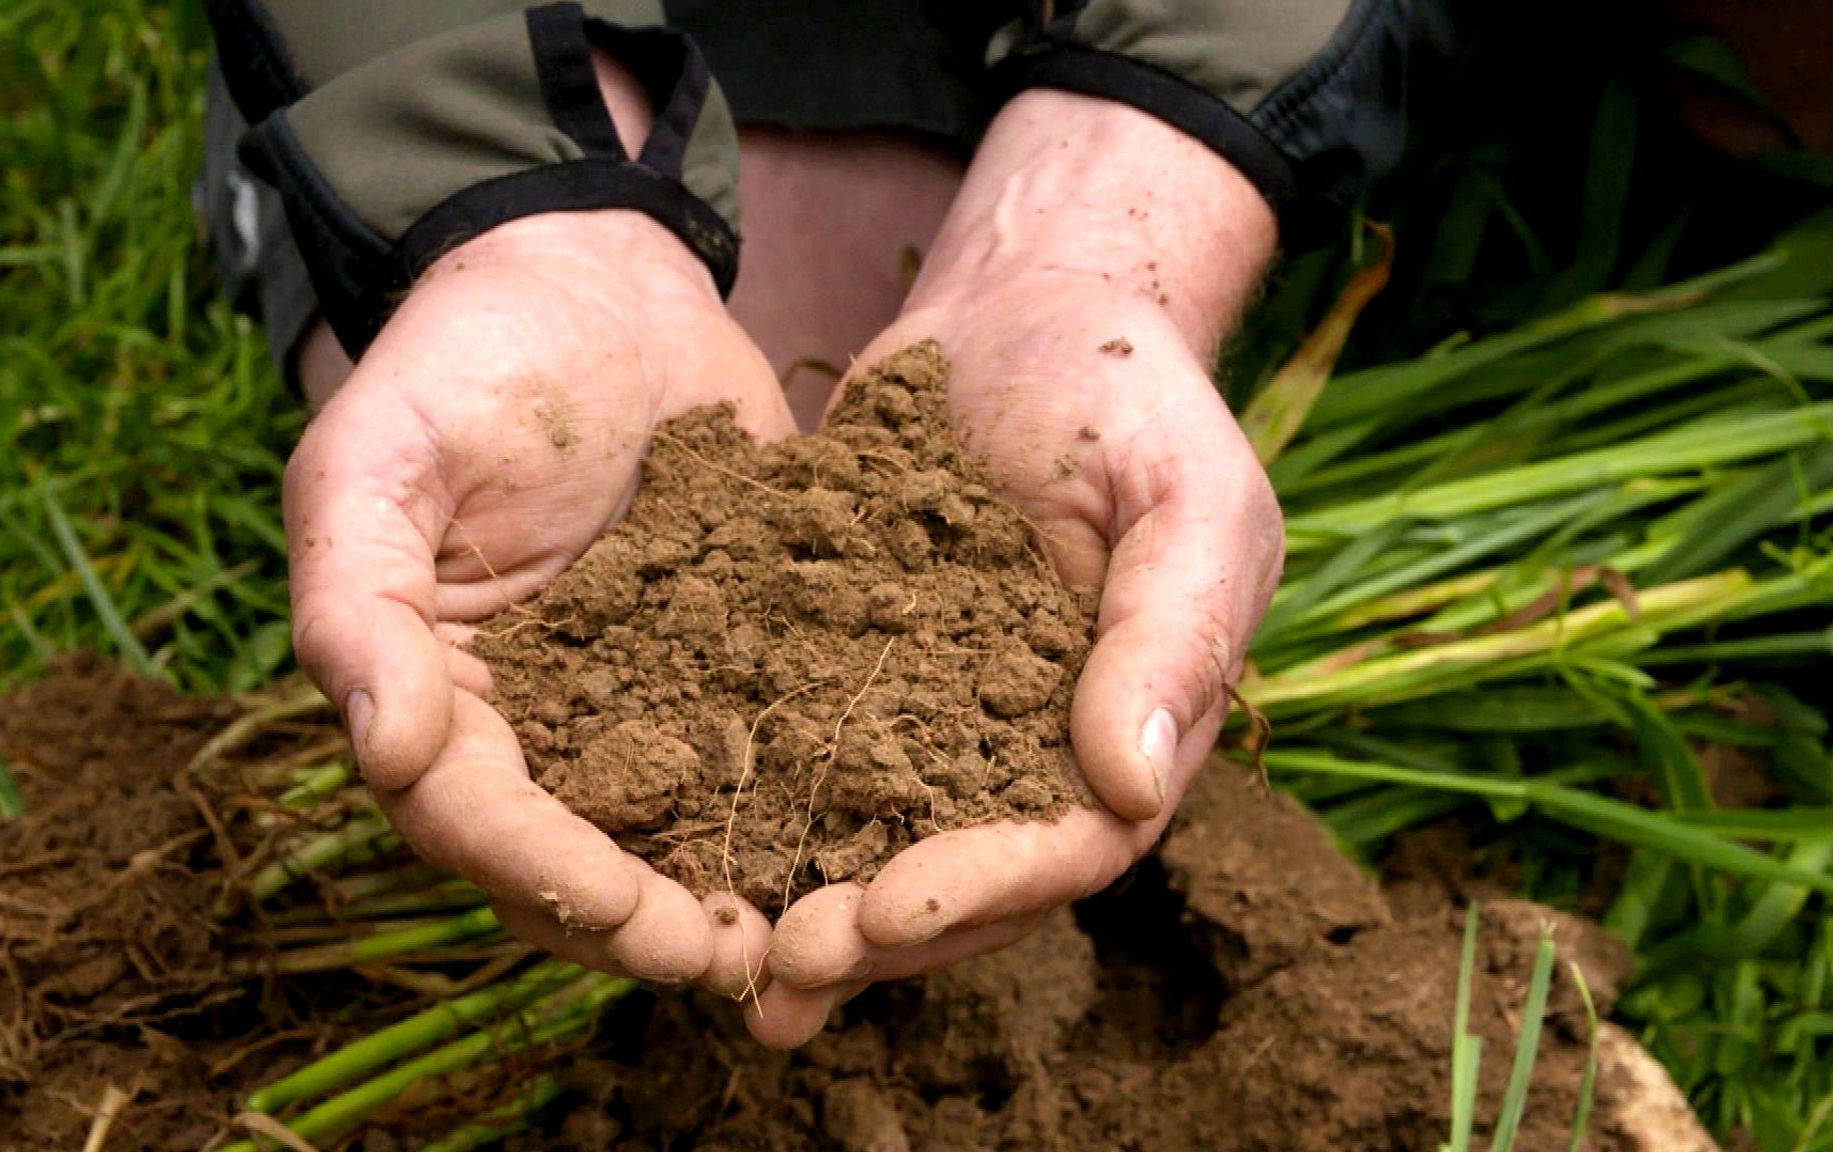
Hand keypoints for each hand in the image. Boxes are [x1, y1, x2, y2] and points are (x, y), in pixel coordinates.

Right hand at [284, 210, 793, 986]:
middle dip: (646, 921)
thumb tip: (380, 752)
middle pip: (570, 860)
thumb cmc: (462, 356)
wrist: (593, 277)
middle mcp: (524, 722)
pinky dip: (797, 808)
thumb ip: (356, 606)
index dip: (551, 876)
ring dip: (725, 892)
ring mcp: (627, 700)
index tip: (639, 916)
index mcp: (429, 692)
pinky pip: (752, 752)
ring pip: (665, 832)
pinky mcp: (721, 663)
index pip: (474, 820)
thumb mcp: (376, 460)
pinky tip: (868, 842)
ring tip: (808, 937)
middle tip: (740, 957)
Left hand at [744, 91, 1285, 1045]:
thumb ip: (1170, 632)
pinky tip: (673, 850)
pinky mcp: (854, 671)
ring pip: (875, 838)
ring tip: (721, 960)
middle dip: (876, 930)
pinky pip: (804, 752)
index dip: (984, 889)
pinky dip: (749, 807)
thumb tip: (1128, 786)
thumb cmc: (1131, 394)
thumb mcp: (1186, 495)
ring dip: (805, 904)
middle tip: (782, 965)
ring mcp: (939, 716)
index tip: (889, 909)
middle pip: (965, 876)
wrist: (1028, 308)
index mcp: (1131, 728)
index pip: (1070, 845)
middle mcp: (1034, 749)